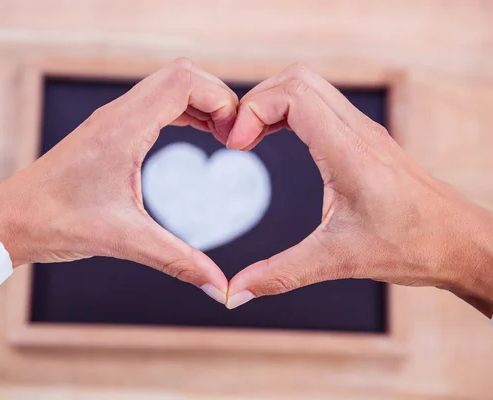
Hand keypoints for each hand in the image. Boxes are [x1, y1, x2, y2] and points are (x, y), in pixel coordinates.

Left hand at [0, 58, 237, 303]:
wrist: (10, 221)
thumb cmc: (56, 223)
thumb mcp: (125, 241)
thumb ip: (179, 262)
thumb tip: (219, 288)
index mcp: (122, 129)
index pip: (183, 83)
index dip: (219, 99)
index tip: (234, 137)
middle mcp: (117, 115)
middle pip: (181, 75)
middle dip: (216, 97)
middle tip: (233, 136)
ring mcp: (111, 119)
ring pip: (167, 87)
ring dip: (199, 103)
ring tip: (222, 135)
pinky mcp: (108, 130)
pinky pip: (154, 104)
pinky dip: (182, 111)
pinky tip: (196, 134)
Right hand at [225, 63, 492, 316]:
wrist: (460, 242)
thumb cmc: (413, 245)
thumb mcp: (337, 260)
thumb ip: (281, 274)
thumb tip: (238, 292)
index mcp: (349, 152)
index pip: (294, 95)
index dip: (254, 110)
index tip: (236, 145)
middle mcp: (356, 131)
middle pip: (296, 79)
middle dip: (256, 101)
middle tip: (236, 138)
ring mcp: (362, 131)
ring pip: (308, 86)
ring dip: (272, 103)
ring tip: (248, 138)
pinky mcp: (363, 139)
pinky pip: (319, 104)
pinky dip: (288, 112)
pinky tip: (275, 138)